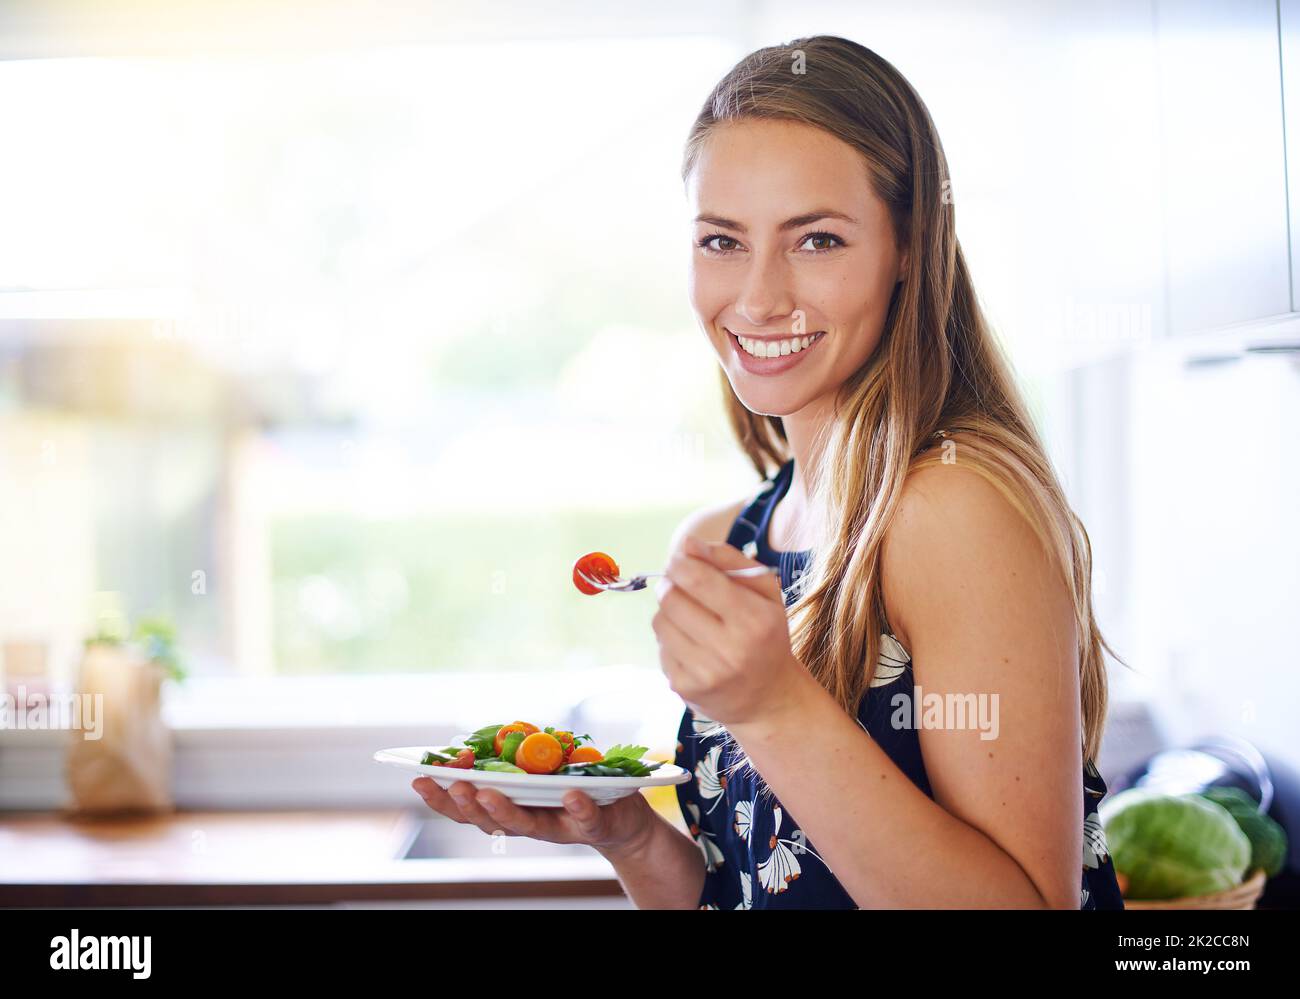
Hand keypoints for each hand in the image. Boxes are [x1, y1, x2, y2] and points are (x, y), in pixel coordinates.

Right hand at [410, 777, 656, 859]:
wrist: (626, 821)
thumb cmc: (577, 789)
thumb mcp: (543, 771)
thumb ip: (520, 758)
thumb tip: (490, 735)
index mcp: (512, 806)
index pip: (470, 806)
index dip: (442, 796)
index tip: (416, 777)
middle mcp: (529, 821)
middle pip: (488, 820)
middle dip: (466, 804)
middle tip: (450, 785)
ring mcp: (560, 826)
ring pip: (527, 825)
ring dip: (505, 810)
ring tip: (488, 793)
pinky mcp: (594, 825)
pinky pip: (586, 819)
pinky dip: (578, 809)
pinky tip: (571, 796)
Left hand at [652, 534, 804, 726]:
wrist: (769, 699)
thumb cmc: (766, 635)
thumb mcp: (765, 592)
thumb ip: (729, 560)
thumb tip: (688, 544)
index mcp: (754, 620)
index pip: (698, 579)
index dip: (680, 563)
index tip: (679, 561)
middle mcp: (730, 649)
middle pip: (672, 598)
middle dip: (670, 585)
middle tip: (680, 586)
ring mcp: (705, 672)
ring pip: (660, 622)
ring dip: (668, 612)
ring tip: (690, 617)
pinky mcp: (685, 687)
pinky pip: (660, 647)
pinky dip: (670, 639)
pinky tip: (691, 644)